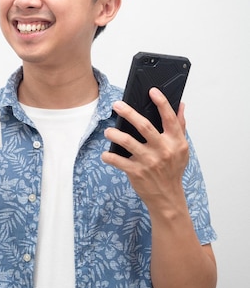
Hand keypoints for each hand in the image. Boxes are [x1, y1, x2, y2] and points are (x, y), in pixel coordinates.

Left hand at [101, 87, 189, 207]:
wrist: (167, 196)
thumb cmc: (172, 169)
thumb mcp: (181, 149)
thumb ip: (180, 126)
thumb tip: (181, 105)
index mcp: (175, 142)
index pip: (169, 118)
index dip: (161, 103)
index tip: (152, 91)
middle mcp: (163, 150)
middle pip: (144, 126)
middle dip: (129, 113)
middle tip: (117, 105)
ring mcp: (149, 161)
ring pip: (127, 142)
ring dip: (114, 134)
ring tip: (108, 131)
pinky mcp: (136, 172)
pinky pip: (118, 161)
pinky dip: (109, 156)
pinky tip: (105, 154)